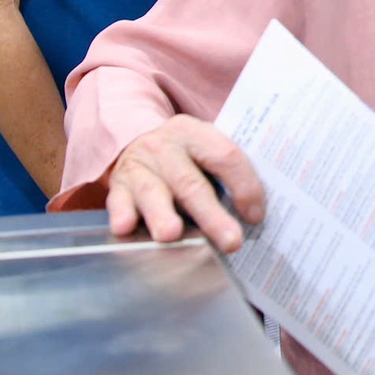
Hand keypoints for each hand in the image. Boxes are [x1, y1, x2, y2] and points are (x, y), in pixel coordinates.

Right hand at [105, 115, 266, 250]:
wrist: (136, 141)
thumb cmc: (184, 157)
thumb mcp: (205, 151)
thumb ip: (227, 174)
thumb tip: (255, 217)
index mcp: (196, 133)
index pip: (225, 156)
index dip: (244, 186)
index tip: (255, 217)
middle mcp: (165, 147)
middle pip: (190, 182)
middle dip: (211, 214)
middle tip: (230, 241)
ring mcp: (139, 166)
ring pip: (153, 192)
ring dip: (162, 215)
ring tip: (171, 235)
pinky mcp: (118, 186)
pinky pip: (118, 201)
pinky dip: (121, 215)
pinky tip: (126, 227)